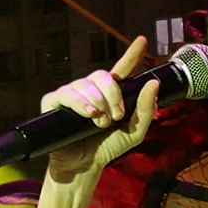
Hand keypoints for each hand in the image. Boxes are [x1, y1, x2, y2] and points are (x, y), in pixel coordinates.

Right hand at [40, 35, 158, 180]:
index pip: (122, 69)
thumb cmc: (107, 148)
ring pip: (85, 85)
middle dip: (113, 95)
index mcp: (110, 93)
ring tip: (100, 123)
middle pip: (103, 76)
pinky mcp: (54, 103)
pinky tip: (89, 114)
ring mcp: (71, 94)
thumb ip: (145, 110)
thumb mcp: (133, 132)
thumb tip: (153, 84)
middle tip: (117, 116)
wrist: (84, 166)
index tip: (142, 41)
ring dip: (98, 104)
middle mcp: (90, 89)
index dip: (132, 54)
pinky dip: (80, 103)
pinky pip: (66, 94)